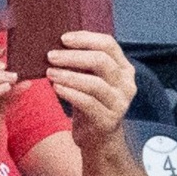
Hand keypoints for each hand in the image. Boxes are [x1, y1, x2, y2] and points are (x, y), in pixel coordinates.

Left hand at [46, 31, 135, 151]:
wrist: (97, 137)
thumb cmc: (89, 101)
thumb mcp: (88, 78)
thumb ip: (81, 62)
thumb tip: (55, 44)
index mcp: (123, 68)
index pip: (108, 44)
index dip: (85, 38)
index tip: (62, 38)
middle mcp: (126, 84)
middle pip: (102, 61)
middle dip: (73, 56)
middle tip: (50, 56)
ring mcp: (120, 103)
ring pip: (95, 83)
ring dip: (69, 76)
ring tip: (50, 73)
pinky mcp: (109, 120)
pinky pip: (89, 103)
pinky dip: (70, 93)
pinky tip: (56, 88)